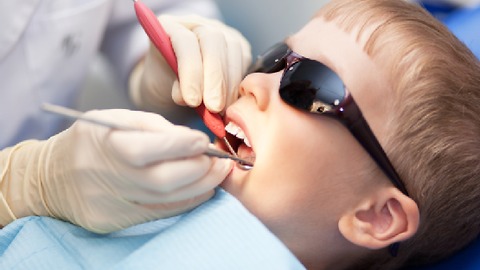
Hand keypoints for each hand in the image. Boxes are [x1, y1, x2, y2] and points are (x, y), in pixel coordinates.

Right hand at [0, 109, 232, 232]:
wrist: (52, 176)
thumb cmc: (91, 140)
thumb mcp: (115, 118)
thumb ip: (155, 127)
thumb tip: (194, 141)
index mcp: (105, 145)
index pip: (149, 148)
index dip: (183, 146)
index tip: (205, 142)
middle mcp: (107, 178)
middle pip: (163, 180)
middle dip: (200, 171)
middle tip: (221, 161)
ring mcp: (110, 204)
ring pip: (165, 200)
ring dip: (199, 187)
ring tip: (217, 174)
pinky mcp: (115, 221)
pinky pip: (159, 214)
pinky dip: (185, 202)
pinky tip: (201, 190)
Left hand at [129, 14, 251, 115]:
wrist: (175, 81)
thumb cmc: (164, 83)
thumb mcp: (161, 86)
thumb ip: (175, 89)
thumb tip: (195, 100)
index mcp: (170, 26)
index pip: (185, 42)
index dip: (191, 71)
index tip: (192, 100)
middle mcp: (197, 23)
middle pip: (213, 41)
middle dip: (214, 78)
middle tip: (213, 107)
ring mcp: (220, 31)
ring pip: (233, 51)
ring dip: (228, 86)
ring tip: (221, 111)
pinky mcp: (238, 45)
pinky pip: (244, 61)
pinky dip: (238, 85)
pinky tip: (230, 103)